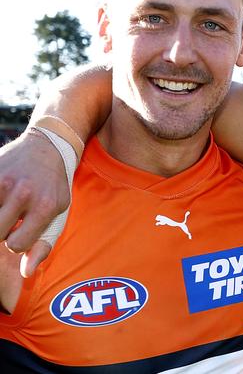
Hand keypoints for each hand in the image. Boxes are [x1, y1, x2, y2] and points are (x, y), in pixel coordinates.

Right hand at [0, 131, 69, 276]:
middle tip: (12, 219)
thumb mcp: (59, 213)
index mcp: (44, 206)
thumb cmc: (53, 187)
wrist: (48, 147)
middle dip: (2, 232)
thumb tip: (26, 273)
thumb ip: (44, 244)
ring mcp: (3, 180)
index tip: (23, 231)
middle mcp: (23, 192)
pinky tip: (2, 199)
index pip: (16, 245)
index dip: (18, 242)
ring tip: (6, 209)